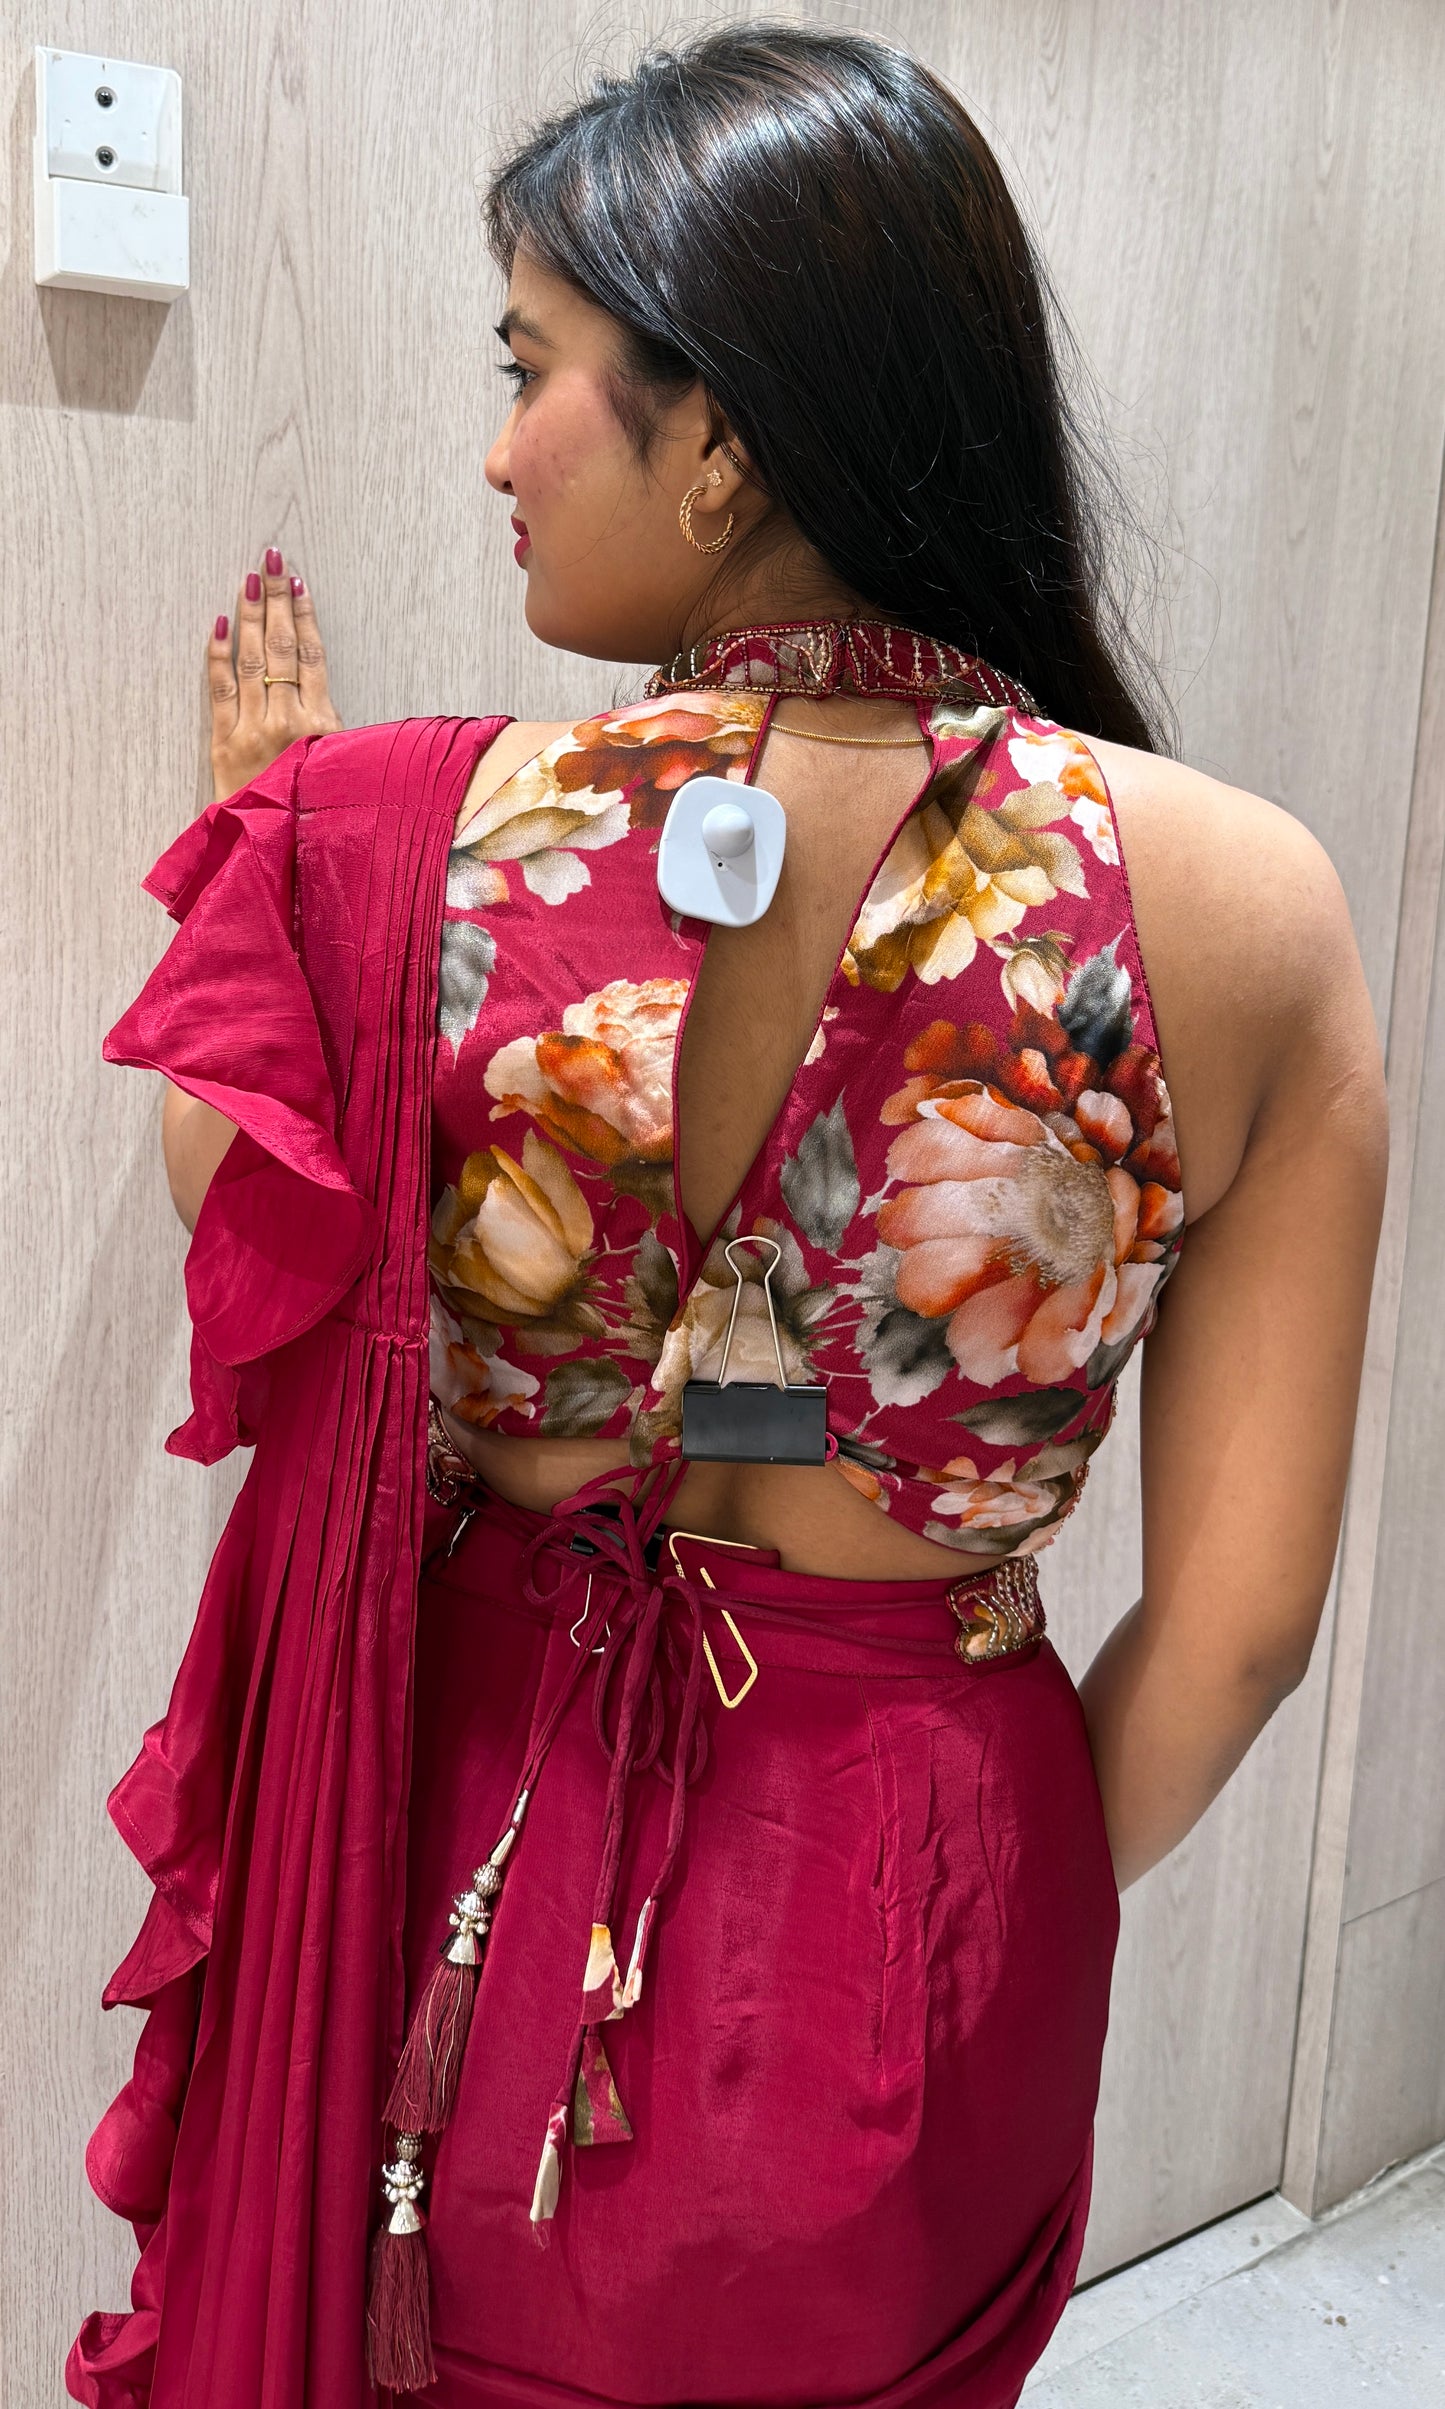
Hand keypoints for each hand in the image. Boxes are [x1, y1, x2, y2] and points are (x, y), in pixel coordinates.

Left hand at [207, 548, 342, 800]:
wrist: (276, 853)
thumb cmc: (314, 813)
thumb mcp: (342, 772)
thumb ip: (335, 733)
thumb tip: (330, 694)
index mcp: (320, 728)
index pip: (311, 657)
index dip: (305, 617)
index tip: (299, 584)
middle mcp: (285, 722)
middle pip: (282, 648)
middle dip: (276, 599)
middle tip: (272, 560)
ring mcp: (252, 730)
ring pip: (252, 661)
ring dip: (251, 616)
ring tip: (250, 579)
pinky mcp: (224, 743)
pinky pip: (220, 690)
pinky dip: (219, 656)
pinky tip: (219, 626)